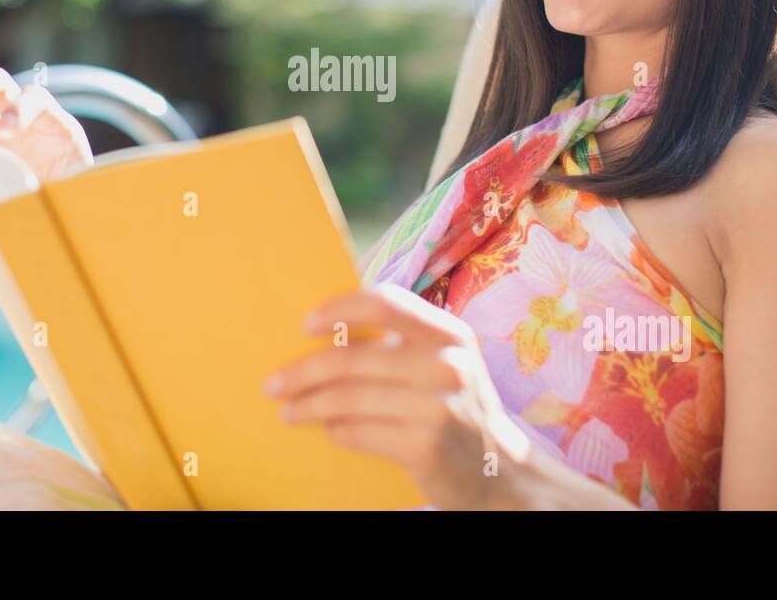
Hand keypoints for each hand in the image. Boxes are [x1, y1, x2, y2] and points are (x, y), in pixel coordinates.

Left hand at [263, 282, 535, 509]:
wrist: (502, 471)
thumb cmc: (456, 407)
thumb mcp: (445, 362)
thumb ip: (402, 343)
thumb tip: (324, 332)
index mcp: (449, 333)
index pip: (384, 304)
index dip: (338, 310)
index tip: (305, 325)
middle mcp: (447, 364)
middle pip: (353, 357)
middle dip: (304, 370)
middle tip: (274, 383)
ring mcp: (439, 407)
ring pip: (349, 398)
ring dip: (308, 404)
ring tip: (288, 411)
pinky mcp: (426, 448)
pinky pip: (360, 433)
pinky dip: (336, 431)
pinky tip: (328, 430)